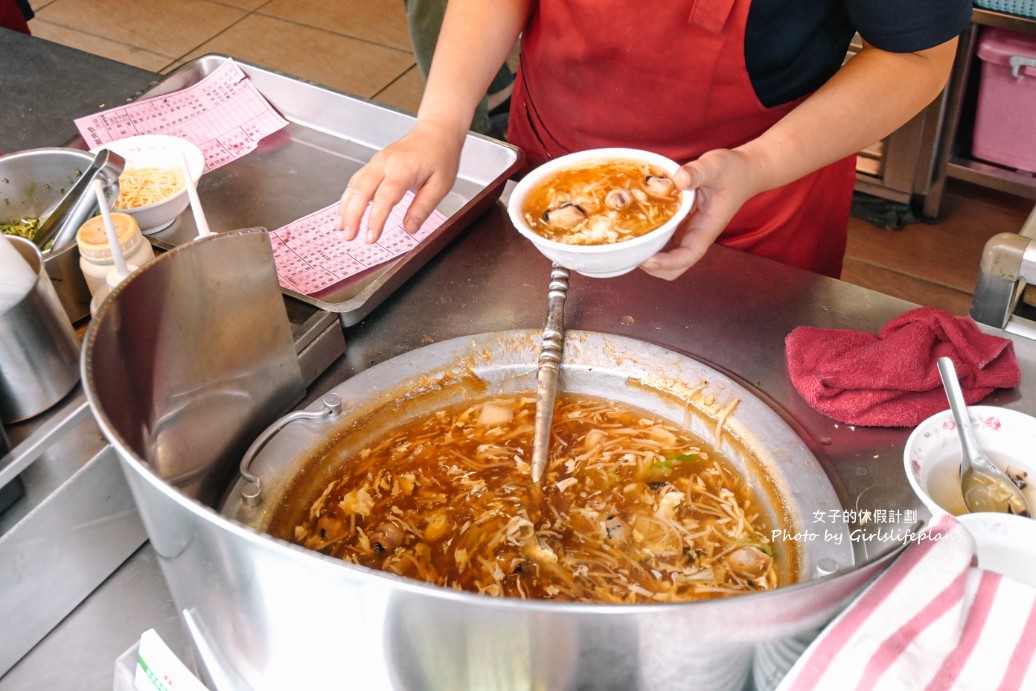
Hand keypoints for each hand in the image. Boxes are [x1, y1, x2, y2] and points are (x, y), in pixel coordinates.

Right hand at [335, 119, 464, 242]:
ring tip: (341, 228)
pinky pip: (356, 181)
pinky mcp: (374, 164)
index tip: (371, 238)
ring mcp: (377, 162)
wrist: (436, 131)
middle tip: (349, 237)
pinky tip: (345, 212)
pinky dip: (348, 197)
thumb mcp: (441, 185)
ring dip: (345, 208)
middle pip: (362, 191)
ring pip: (354, 185)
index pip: (384, 198)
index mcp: (403, 169)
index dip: (375, 219)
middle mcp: (385, 164)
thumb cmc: (440, 156)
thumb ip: (423, 208)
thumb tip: (410, 229)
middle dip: (352, 216)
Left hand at [640, 148, 759, 280]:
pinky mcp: (682, 225)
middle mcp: (696, 236)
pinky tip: (636, 226)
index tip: (648, 260)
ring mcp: (688, 232)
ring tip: (628, 241)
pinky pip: (664, 240)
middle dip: (653, 267)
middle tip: (631, 251)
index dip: (668, 263)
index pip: (688, 256)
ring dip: (648, 255)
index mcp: (707, 228)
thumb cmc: (733, 171)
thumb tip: (679, 179)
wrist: (744, 171)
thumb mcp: (716, 166)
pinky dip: (650, 238)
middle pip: (675, 267)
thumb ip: (698, 172)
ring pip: (667, 257)